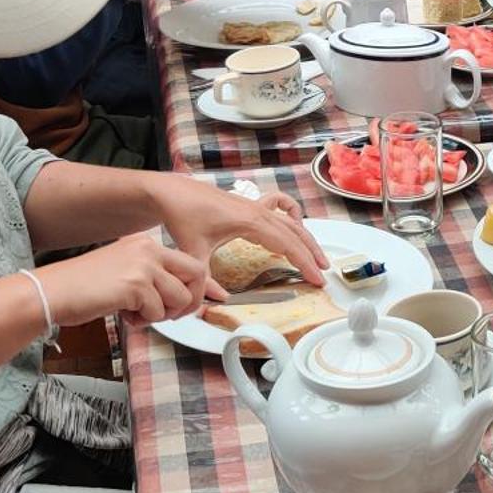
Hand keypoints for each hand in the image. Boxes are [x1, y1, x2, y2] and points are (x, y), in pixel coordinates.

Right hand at [35, 232, 223, 326]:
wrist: (52, 292)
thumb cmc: (85, 289)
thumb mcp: (126, 276)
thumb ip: (156, 281)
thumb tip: (189, 296)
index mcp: (146, 243)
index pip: (190, 262)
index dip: (207, 284)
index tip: (219, 297)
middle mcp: (148, 248)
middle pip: (196, 275)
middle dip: (190, 302)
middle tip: (169, 315)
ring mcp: (143, 265)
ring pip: (179, 298)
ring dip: (162, 314)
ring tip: (136, 313)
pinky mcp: (135, 284)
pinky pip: (157, 311)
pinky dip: (143, 321)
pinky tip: (123, 314)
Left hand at [147, 180, 326, 285]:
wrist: (170, 192)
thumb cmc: (181, 217)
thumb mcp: (193, 252)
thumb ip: (205, 280)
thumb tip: (219, 300)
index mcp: (251, 222)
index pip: (287, 244)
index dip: (304, 263)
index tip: (316, 280)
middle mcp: (258, 211)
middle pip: (295, 233)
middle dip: (311, 255)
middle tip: (323, 276)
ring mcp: (255, 205)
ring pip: (291, 222)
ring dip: (306, 239)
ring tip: (317, 258)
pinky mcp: (249, 204)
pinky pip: (279, 205)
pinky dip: (291, 214)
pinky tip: (294, 226)